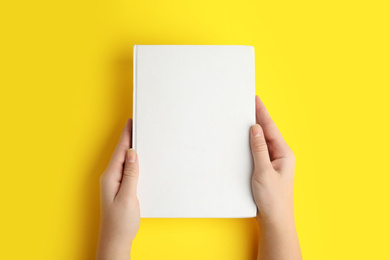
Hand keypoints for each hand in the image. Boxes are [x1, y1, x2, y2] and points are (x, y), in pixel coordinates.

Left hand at [96, 119, 139, 259]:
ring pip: (123, 161)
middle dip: (128, 139)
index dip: (126, 136)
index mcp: (110, 177)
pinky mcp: (119, 189)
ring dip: (130, 149)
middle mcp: (110, 178)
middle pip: (120, 153)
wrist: (115, 241)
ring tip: (138, 137)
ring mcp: (114, 183)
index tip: (131, 122)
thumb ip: (130, 174)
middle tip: (136, 125)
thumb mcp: (128, 196)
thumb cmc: (120, 222)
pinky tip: (137, 160)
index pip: (120, 152)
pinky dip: (132, 161)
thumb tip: (131, 153)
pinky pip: (126, 169)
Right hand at [250, 96, 300, 259]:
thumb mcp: (264, 172)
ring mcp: (274, 162)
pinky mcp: (266, 169)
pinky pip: (259, 151)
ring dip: (254, 130)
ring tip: (245, 117)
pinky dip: (252, 143)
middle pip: (267, 132)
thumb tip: (255, 128)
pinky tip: (245, 140)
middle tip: (248, 104)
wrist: (275, 220)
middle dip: (258, 117)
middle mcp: (280, 156)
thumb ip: (259, 149)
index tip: (255, 99)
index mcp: (284, 153)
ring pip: (262, 141)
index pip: (271, 128)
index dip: (262, 112)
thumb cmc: (273, 199)